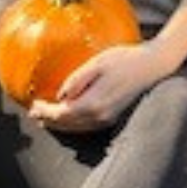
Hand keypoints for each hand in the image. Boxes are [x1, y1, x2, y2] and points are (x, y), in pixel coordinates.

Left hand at [28, 43, 169, 131]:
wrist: (153, 66)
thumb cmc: (125, 59)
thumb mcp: (97, 63)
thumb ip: (77, 80)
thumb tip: (61, 94)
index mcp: (93, 103)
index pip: (62, 113)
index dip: (45, 111)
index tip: (33, 105)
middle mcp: (100, 115)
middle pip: (67, 124)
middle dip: (49, 119)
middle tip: (34, 113)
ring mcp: (108, 118)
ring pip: (77, 128)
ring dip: (60, 124)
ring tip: (46, 118)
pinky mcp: (113, 116)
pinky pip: (86, 125)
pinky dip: (73, 124)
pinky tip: (68, 117)